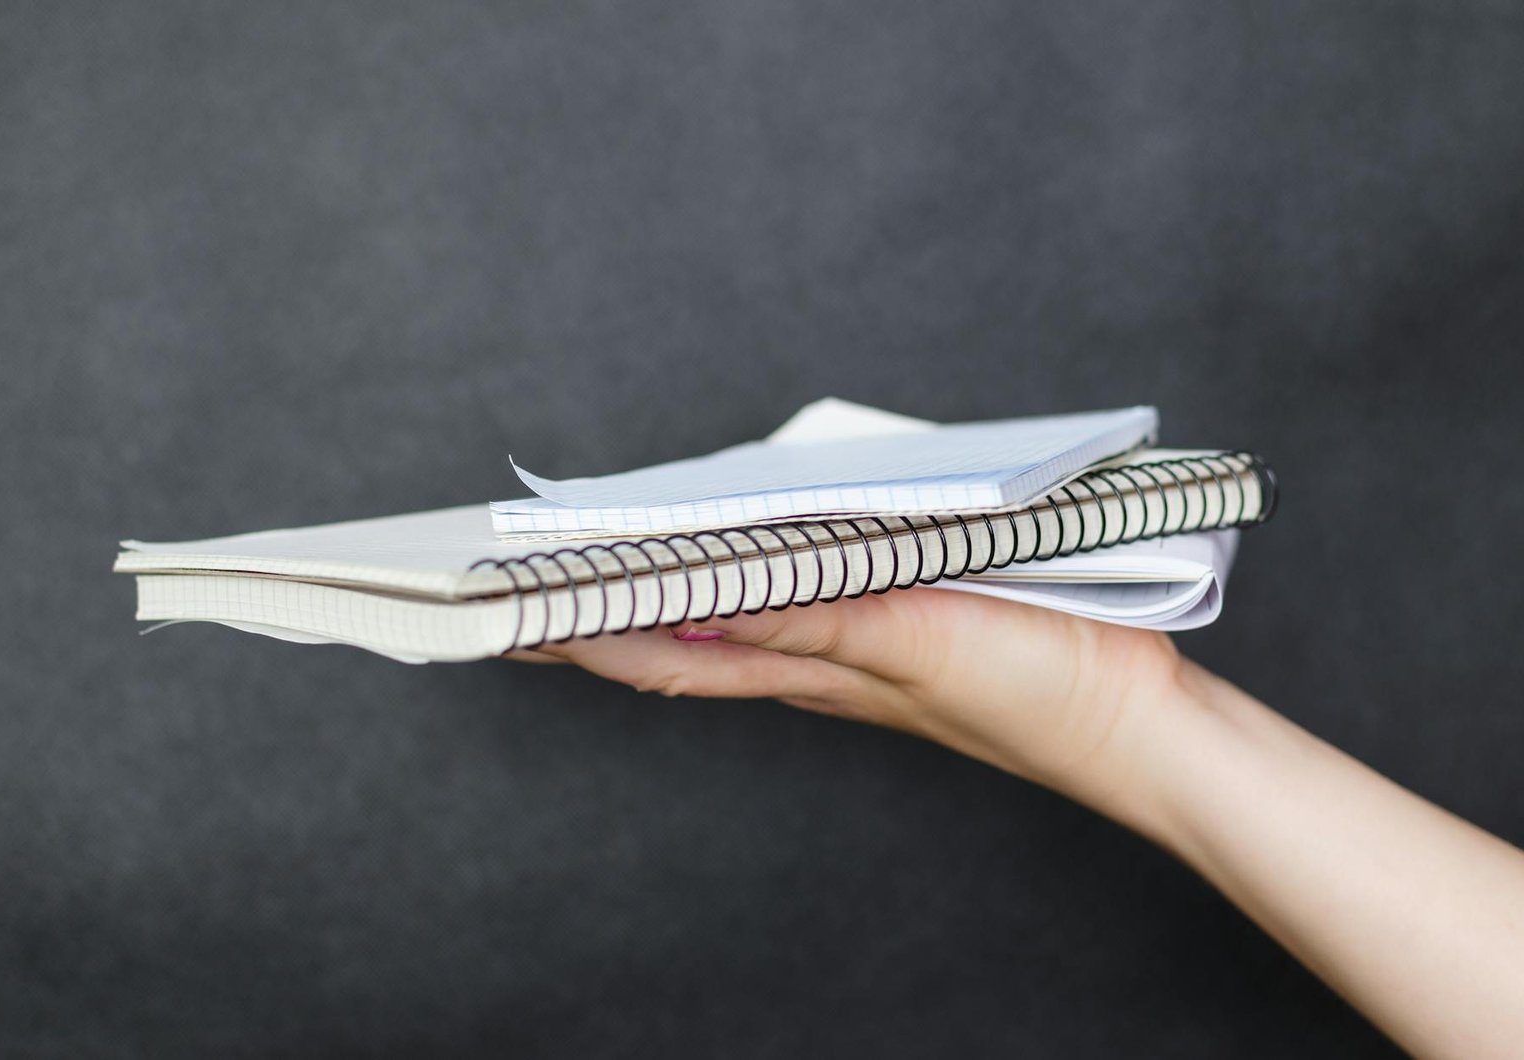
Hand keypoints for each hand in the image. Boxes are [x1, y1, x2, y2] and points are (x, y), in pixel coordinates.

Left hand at [516, 588, 1185, 807]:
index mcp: (810, 672)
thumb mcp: (918, 645)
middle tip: (510, 594)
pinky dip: (739, 584)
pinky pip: (794, 600)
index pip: (664, 659)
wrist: (1134, 721)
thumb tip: (702, 608)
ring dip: (654, 603)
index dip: (577, 642)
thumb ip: (814, 619)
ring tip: (591, 574)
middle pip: (676, 645)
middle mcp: (816, 664)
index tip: (499, 622)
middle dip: (588, 624)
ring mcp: (854, 648)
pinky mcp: (898, 625)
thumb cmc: (1037, 691)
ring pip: (727, 625)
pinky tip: (730, 563)